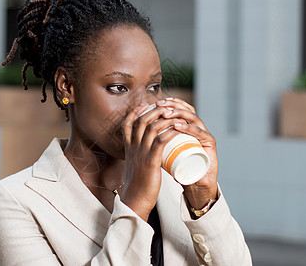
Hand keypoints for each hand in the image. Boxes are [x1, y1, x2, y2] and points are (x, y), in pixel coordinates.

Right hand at [120, 103, 181, 220]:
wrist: (135, 200)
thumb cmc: (137, 185)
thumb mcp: (134, 165)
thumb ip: (138, 156)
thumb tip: (146, 151)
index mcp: (128, 148)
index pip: (128, 123)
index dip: (136, 111)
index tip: (145, 105)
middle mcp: (133, 147)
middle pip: (141, 120)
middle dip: (153, 109)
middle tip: (164, 106)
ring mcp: (141, 153)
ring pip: (151, 127)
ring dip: (163, 117)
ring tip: (174, 113)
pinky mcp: (150, 161)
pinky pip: (160, 140)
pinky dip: (169, 131)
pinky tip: (177, 128)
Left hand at [156, 98, 218, 209]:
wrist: (194, 185)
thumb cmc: (178, 169)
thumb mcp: (163, 153)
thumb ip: (153, 144)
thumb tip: (134, 135)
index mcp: (187, 128)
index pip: (180, 108)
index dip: (168, 103)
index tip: (153, 103)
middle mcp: (197, 128)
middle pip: (187, 109)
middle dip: (172, 105)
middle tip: (159, 105)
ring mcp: (204, 134)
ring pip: (193, 118)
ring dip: (178, 114)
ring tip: (165, 115)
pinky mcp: (210, 143)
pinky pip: (200, 133)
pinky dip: (188, 128)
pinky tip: (177, 126)